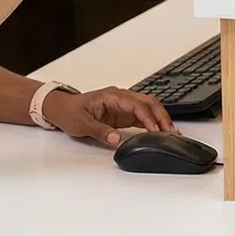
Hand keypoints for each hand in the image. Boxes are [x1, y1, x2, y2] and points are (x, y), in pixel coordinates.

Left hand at [40, 86, 175, 146]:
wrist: (62, 109)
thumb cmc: (70, 112)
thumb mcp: (82, 124)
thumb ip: (100, 132)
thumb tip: (117, 140)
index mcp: (112, 95)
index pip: (136, 105)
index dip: (147, 117)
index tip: (155, 130)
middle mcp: (121, 97)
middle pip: (148, 103)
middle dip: (161, 116)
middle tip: (170, 132)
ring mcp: (124, 105)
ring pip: (149, 108)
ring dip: (161, 119)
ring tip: (172, 132)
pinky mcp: (125, 114)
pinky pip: (144, 116)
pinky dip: (154, 123)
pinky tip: (161, 132)